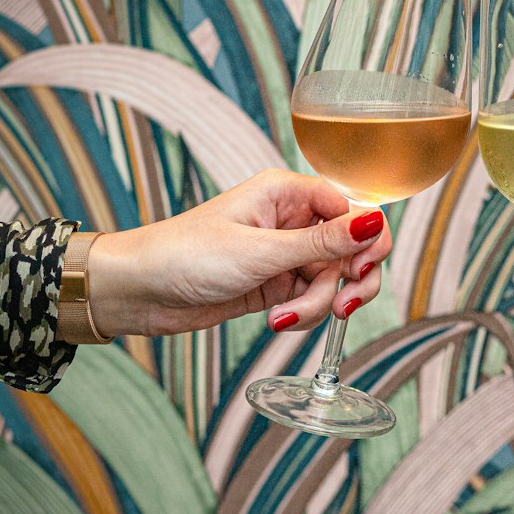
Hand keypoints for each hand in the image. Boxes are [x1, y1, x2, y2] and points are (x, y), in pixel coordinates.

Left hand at [83, 170, 390, 339]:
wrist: (140, 291)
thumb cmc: (185, 255)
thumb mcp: (260, 251)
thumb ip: (322, 242)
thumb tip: (374, 222)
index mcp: (288, 193)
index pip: (353, 207)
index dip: (367, 240)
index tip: (359, 271)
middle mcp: (292, 220)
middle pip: (352, 247)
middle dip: (351, 280)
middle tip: (343, 305)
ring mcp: (285, 253)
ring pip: (333, 279)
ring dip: (320, 304)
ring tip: (285, 317)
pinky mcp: (276, 284)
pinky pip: (313, 299)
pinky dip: (303, 314)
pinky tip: (276, 319)